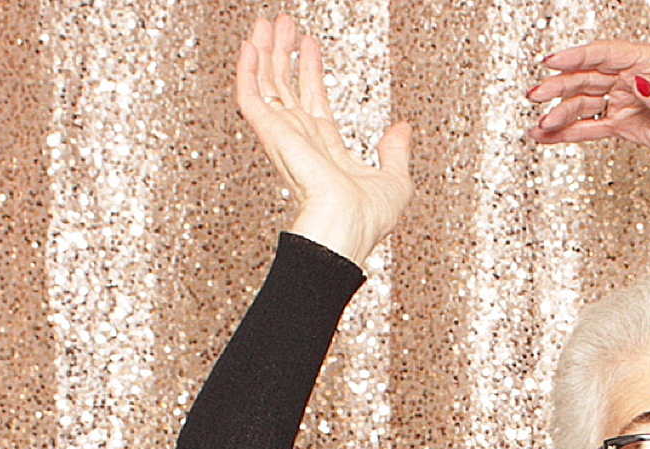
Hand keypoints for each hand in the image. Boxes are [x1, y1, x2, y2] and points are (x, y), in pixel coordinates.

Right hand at [236, 15, 410, 266]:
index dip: (310, 69)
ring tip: (265, 22)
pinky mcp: (271, 133)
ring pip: (267, 84)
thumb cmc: (368, 219)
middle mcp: (301, 140)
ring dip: (265, 52)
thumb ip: (395, 152)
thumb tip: (402, 129)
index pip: (313, 99)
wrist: (348, 225)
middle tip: (281, 23)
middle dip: (283, 53)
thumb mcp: (395, 180)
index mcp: (326, 148)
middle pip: (286, 86)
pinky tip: (250, 45)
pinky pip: (251, 96)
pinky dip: (247, 70)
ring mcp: (284, 136)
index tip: (309, 44)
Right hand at [527, 40, 649, 162]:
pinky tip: (548, 136)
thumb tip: (638, 83)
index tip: (552, 61)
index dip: (576, 57)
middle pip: (586, 78)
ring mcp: (624, 101)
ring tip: (541, 125)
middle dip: (559, 86)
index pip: (604, 54)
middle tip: (536, 95)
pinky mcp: (624, 124)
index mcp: (646, 62)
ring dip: (560, 113)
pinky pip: (591, 126)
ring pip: (584, 104)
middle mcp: (630, 78)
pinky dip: (570, 132)